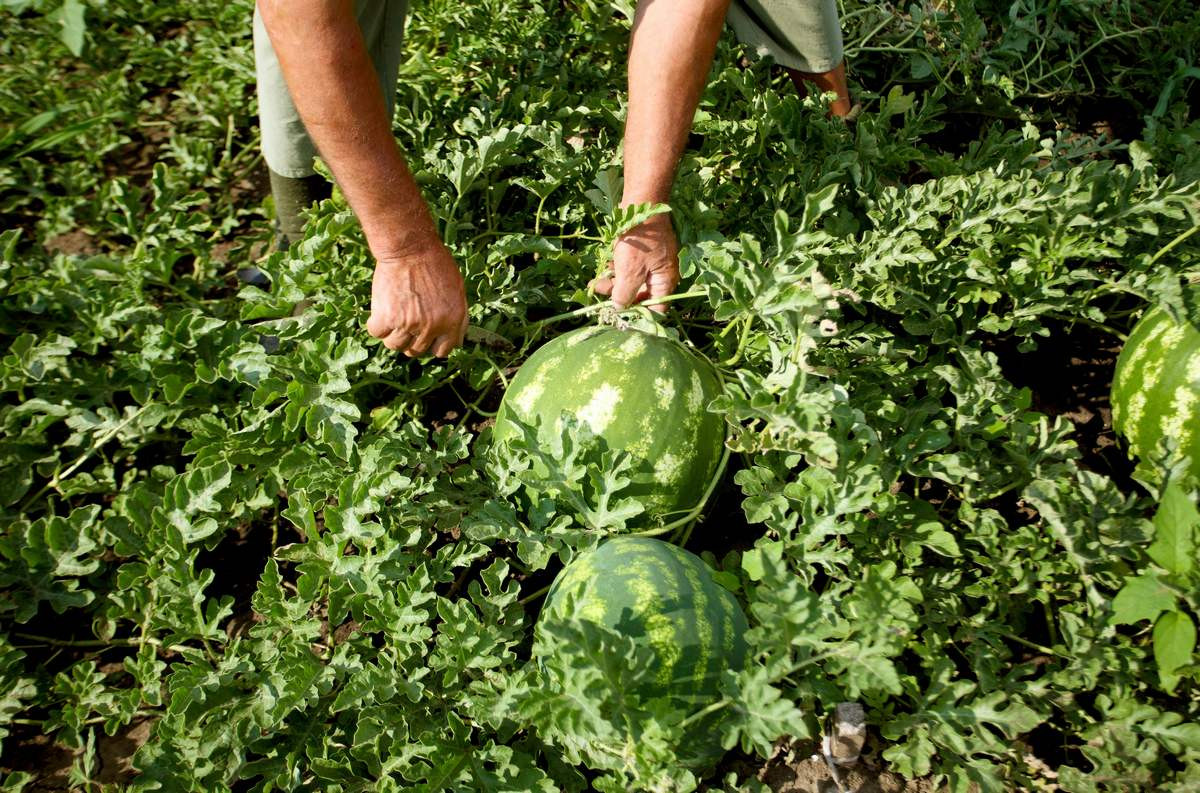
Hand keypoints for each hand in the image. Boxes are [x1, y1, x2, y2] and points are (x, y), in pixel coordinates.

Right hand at [366, 240, 467, 357]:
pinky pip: (377, 333)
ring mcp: (409, 324)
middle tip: (406, 323)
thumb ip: (457, 318)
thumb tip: (455, 341)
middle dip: (411, 340)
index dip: (432, 344)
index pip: (442, 351)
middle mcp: (432, 327)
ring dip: (393, 335)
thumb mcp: (458, 290)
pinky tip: (381, 312)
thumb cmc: (435, 263)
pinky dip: (377, 325)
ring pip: (395, 345)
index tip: (425, 337)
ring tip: (393, 317)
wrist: (410, 248)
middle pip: (416, 351)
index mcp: (452, 321)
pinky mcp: (387, 318)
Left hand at [590, 214, 679, 311]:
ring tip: (595, 282)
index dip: (638, 317)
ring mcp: (652, 263)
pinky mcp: (642, 254)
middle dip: (619, 297)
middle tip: (599, 297)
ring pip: (632, 282)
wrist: (641, 204)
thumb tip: (619, 309)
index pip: (656, 309)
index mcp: (665, 282)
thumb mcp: (629, 271)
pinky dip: (617, 271)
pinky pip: (630, 268)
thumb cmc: (639, 240)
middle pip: (641, 296)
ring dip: (614, 284)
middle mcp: (661, 275)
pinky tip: (603, 270)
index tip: (619, 319)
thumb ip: (624, 294)